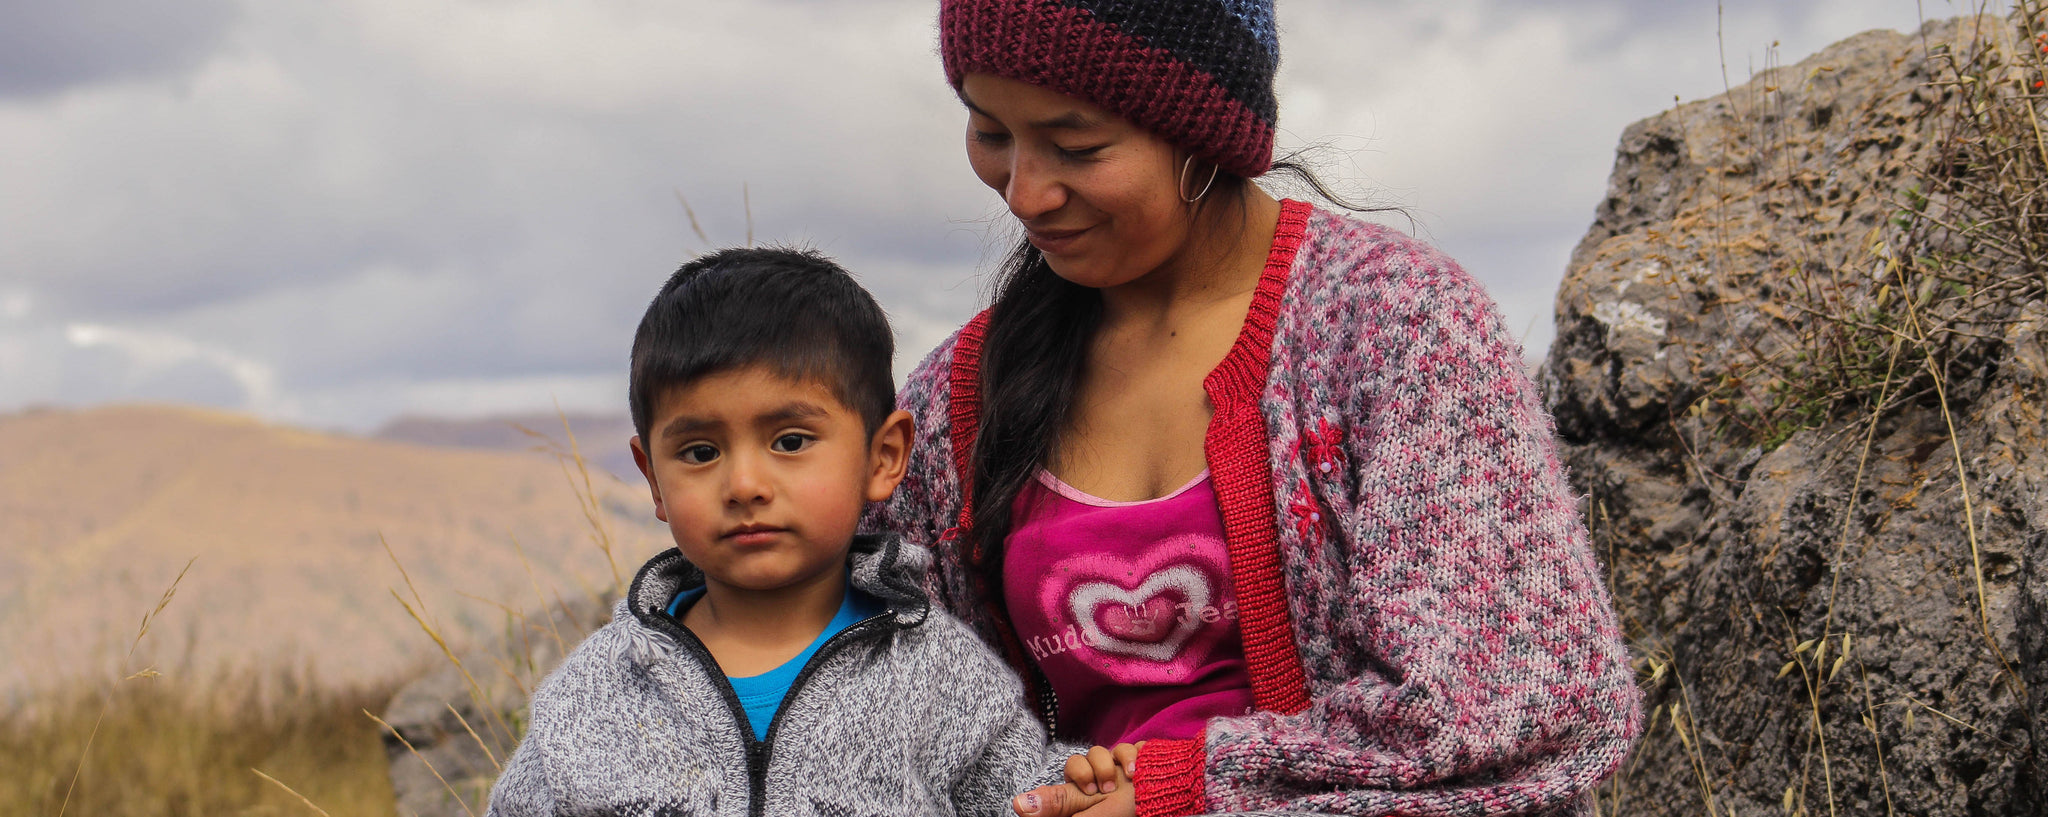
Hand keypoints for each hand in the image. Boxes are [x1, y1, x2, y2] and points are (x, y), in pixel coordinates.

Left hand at [1011, 742, 1143, 816]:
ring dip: (1107, 766)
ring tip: (1121, 782)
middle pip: (1074, 762)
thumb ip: (1058, 803)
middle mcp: (1093, 782)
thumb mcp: (1091, 809)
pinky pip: (1122, 747)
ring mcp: (1112, 769)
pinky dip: (1128, 758)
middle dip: (1086, 772)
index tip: (1084, 790)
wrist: (1170, 793)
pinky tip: (1134, 772)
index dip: (1069, 780)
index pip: (1057, 786)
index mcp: (1078, 796)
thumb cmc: (1128, 808)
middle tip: (1098, 790)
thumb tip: (1018, 804)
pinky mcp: (1130, 757)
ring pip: (1096, 752)